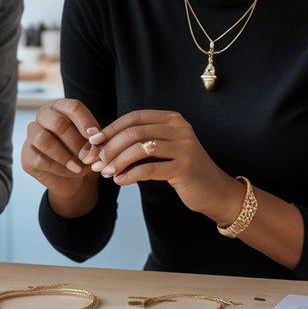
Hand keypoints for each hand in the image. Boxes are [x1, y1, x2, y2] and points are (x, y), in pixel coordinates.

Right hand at [21, 99, 101, 213]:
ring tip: (80, 167)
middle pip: (58, 123)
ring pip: (43, 139)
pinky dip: (59, 168)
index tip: (98, 138)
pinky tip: (72, 171)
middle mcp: (44, 116)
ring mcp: (32, 134)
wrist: (74, 179)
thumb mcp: (93, 145)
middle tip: (89, 157)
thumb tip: (97, 140)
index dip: (87, 122)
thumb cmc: (84, 154)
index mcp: (62, 107)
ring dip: (65, 155)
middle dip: (77, 142)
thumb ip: (95, 140)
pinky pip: (40, 159)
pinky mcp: (27, 155)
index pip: (73, 107)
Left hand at [87, 110, 240, 222]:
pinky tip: (120, 181)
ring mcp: (184, 147)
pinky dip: (130, 175)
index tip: (93, 142)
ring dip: (117, 161)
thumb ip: (141, 141)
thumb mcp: (165, 148)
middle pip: (134, 132)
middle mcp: (180, 129)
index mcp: (172, 119)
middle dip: (110, 147)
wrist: (215, 190)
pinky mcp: (184, 168)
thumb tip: (102, 142)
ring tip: (106, 173)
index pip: (134, 117)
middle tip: (96, 162)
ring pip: (139, 149)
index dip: (111, 129)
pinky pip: (149, 169)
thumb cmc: (183, 169)